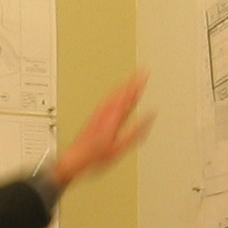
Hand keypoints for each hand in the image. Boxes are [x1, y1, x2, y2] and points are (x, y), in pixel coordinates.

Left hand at [53, 72, 153, 187]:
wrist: (76, 156)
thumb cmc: (97, 154)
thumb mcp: (121, 146)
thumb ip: (137, 130)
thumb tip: (150, 116)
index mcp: (114, 116)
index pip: (129, 95)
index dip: (138, 83)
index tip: (145, 73)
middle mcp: (106, 110)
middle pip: (122, 91)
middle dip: (132, 80)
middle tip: (141, 70)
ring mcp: (99, 111)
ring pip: (114, 93)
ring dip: (123, 84)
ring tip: (131, 78)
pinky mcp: (95, 115)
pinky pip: (107, 98)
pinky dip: (115, 92)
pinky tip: (115, 92)